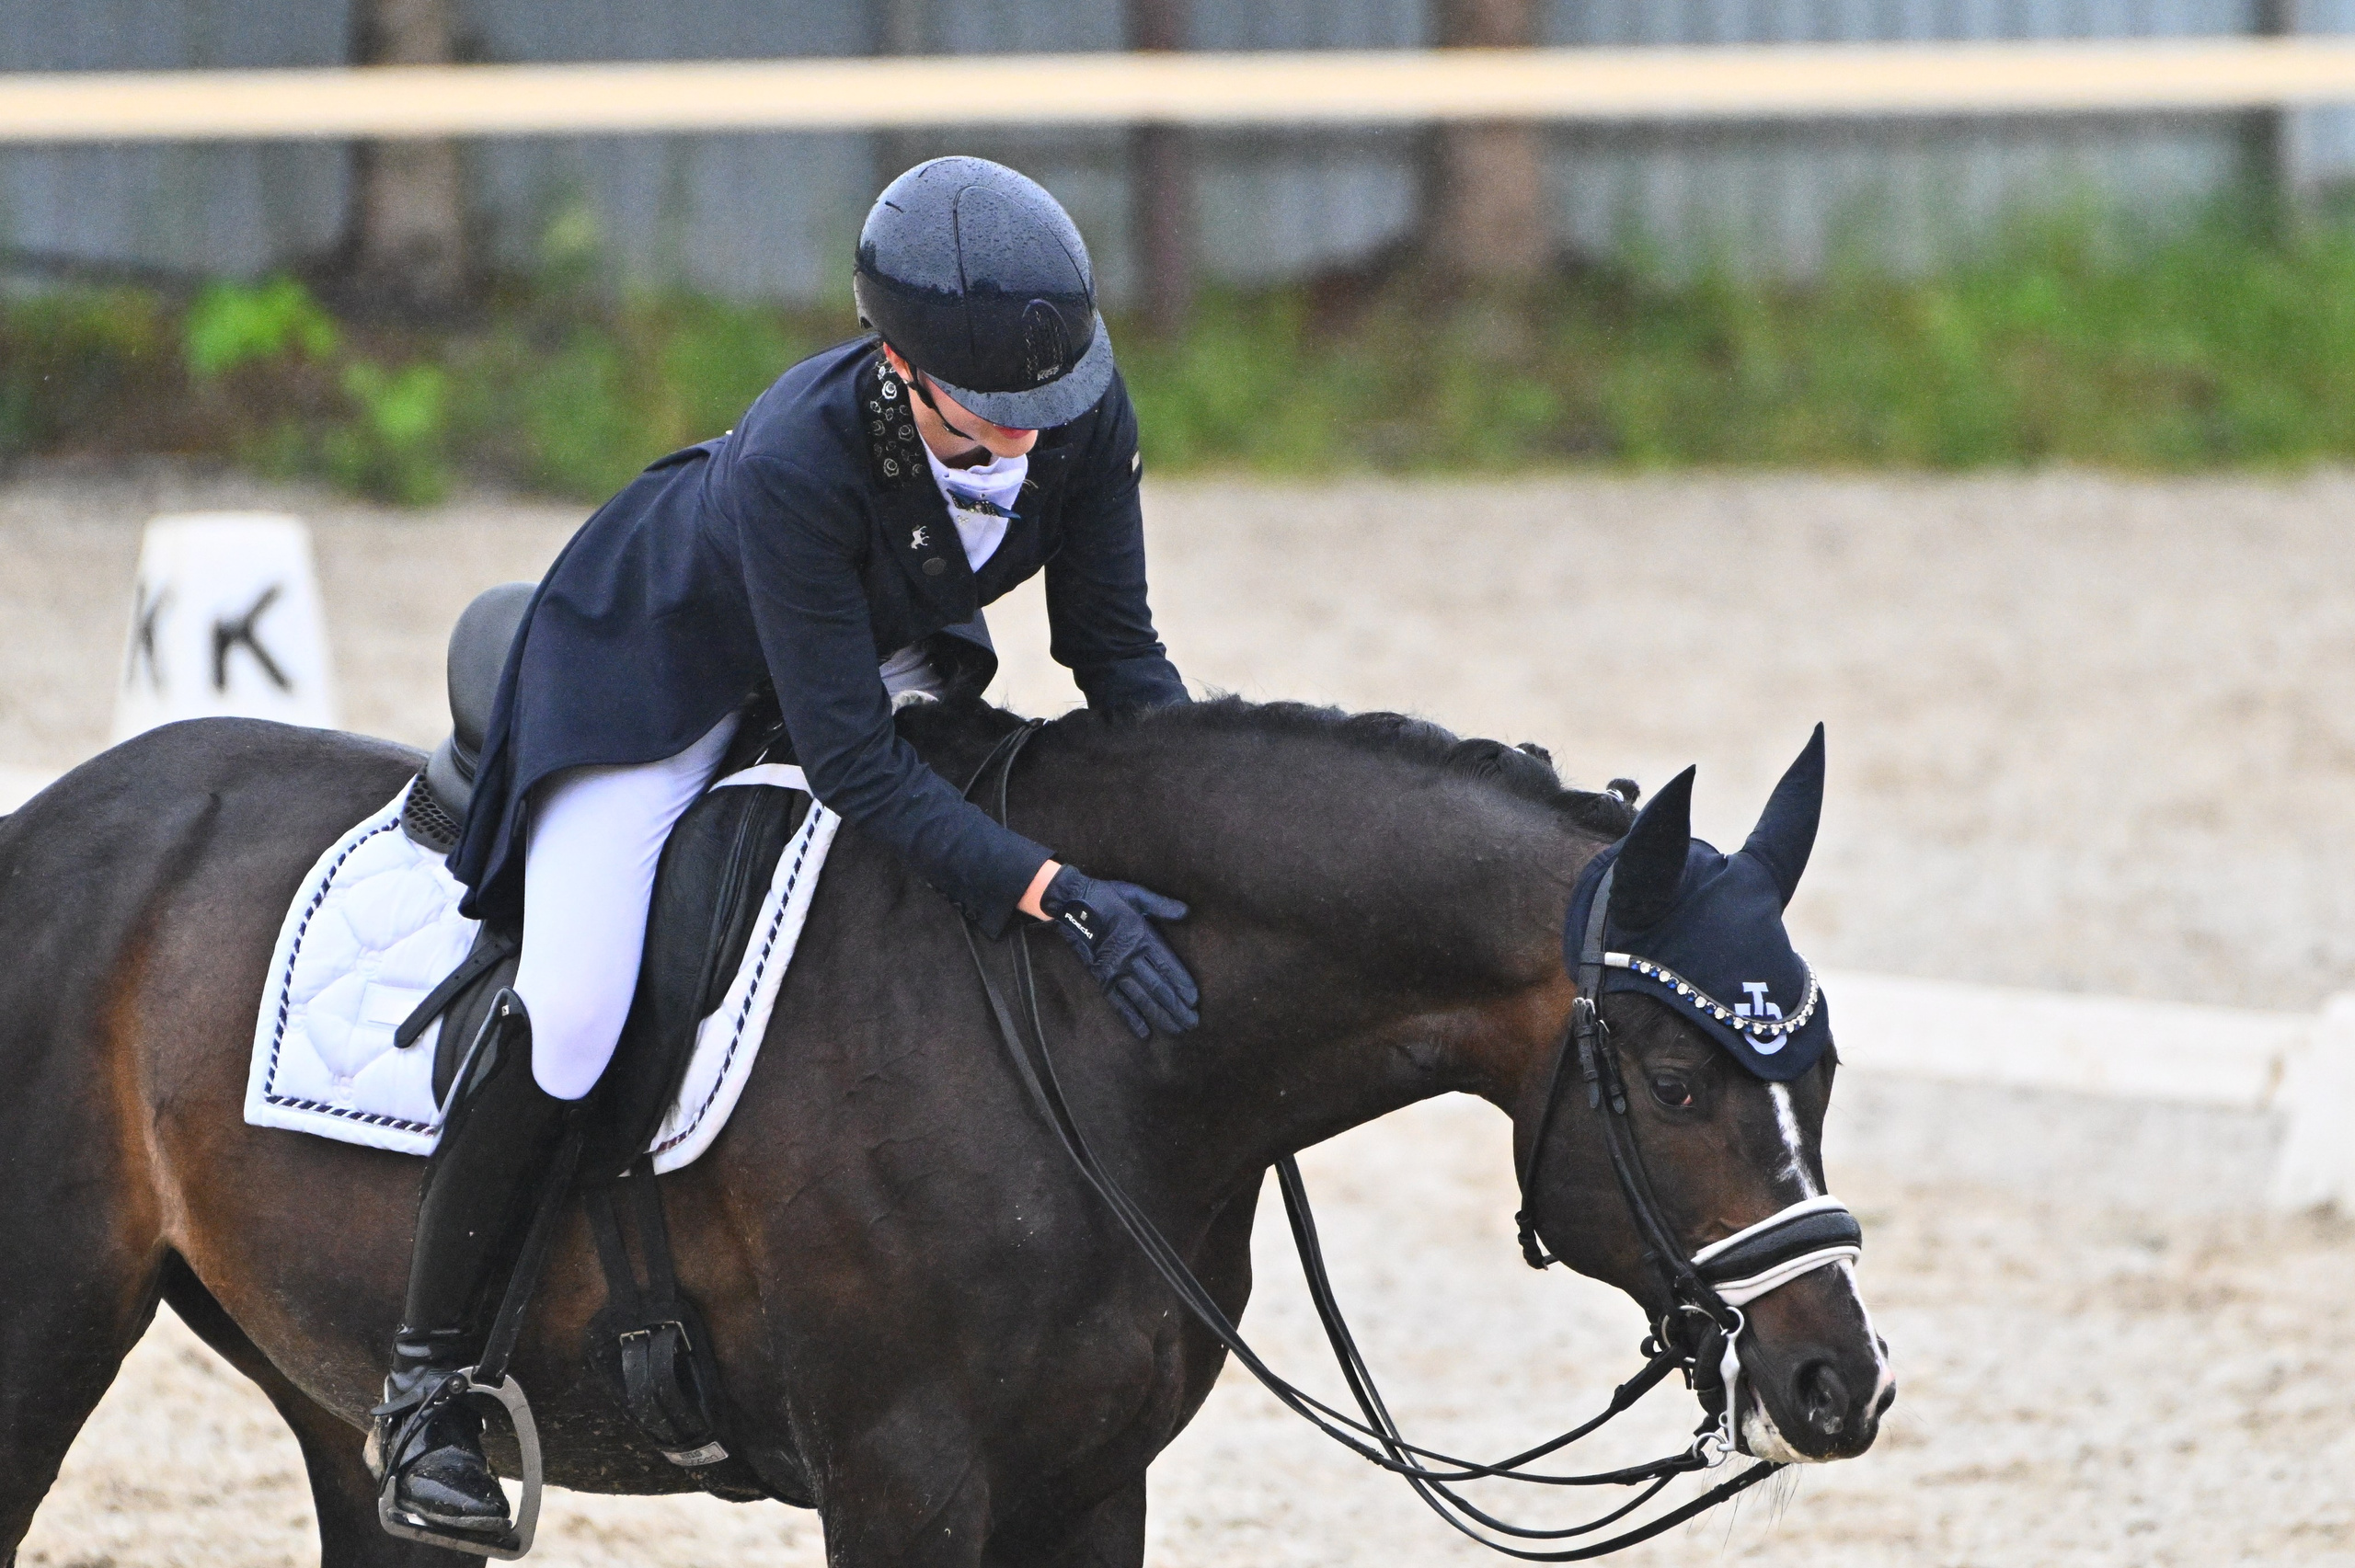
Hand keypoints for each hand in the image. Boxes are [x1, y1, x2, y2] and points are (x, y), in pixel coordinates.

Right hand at [1037, 864, 1199, 1039]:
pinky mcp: (1101, 978)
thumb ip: (1161, 905)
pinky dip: (1131, 1018)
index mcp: (1142, 937)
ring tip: (1176, 1030)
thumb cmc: (1106, 896)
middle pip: (1158, 988)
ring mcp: (1114, 970)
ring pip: (1141, 998)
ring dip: (1160, 1016)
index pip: (1167, 966)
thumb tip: (1186, 912)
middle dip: (1176, 1007)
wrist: (1070, 904)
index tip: (1194, 1000)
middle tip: (1192, 1023)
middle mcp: (1130, 957)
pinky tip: (1144, 1032)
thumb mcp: (1136, 895)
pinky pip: (1118, 1002)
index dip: (1181, 984)